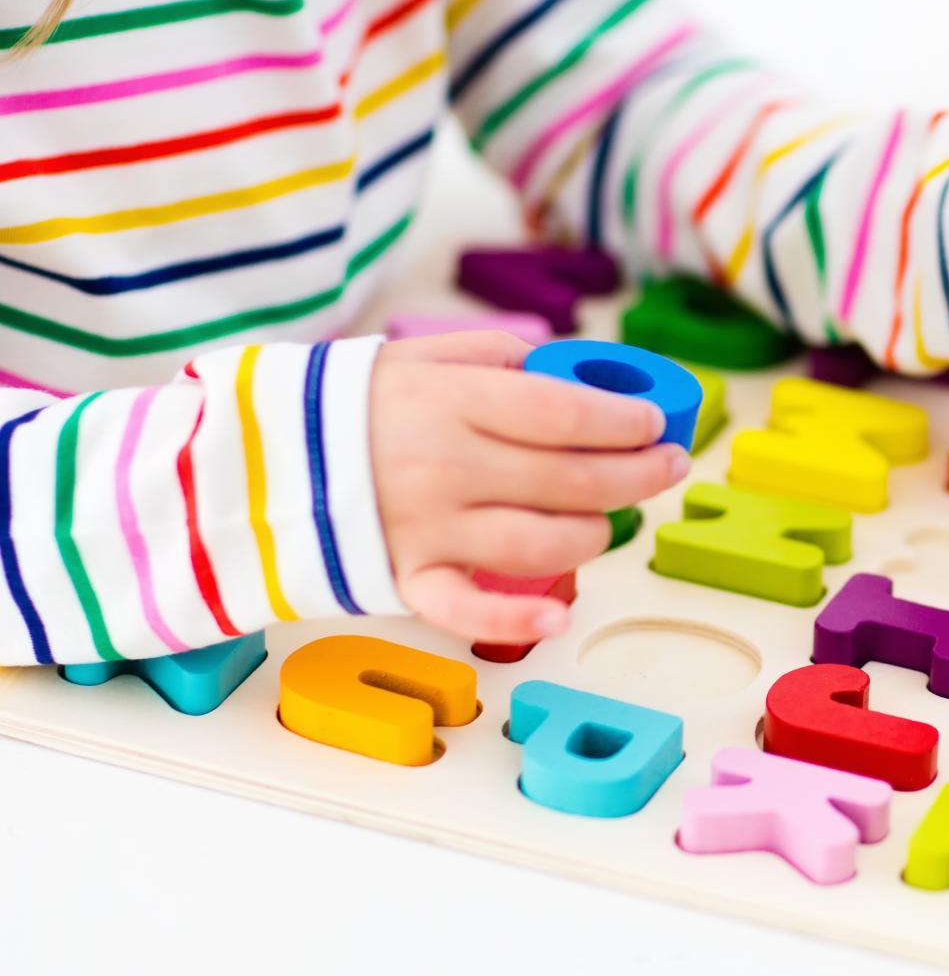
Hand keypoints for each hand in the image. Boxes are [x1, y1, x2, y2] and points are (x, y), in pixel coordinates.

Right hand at [370, 330, 689, 643]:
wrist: (252, 461)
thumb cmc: (351, 407)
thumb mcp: (416, 356)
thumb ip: (493, 358)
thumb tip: (563, 367)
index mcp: (450, 402)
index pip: (562, 413)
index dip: (622, 422)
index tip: (654, 423)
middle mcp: (444, 466)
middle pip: (568, 478)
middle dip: (635, 474)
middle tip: (668, 465)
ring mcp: (425, 528)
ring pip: (540, 542)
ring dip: (594, 532)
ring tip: (612, 517)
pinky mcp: (405, 579)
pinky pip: (465, 610)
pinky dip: (514, 619)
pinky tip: (560, 615)